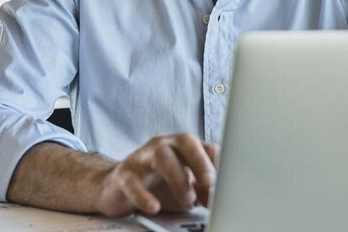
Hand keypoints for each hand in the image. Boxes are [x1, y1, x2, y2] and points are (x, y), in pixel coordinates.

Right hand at [93, 133, 217, 216]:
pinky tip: (154, 207)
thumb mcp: (186, 188)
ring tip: (187, 201)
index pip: (206, 146)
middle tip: (210, 184)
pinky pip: (132, 181)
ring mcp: (143, 157)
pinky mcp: (124, 174)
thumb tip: (221, 198)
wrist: (118, 189)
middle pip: (185, 140)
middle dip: (201, 161)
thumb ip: (203, 190)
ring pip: (161, 155)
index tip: (228, 183)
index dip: (219, 164)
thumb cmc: (157, 185)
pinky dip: (144, 195)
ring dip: (178, 179)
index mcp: (183, 148)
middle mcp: (164, 146)